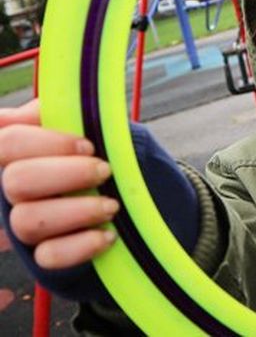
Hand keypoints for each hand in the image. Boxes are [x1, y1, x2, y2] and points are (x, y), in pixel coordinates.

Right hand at [0, 99, 117, 268]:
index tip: (89, 145)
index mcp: (21, 154)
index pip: (7, 141)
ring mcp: (25, 226)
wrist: (133, 201)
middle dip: (67, 174)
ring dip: (77, 210)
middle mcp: (13, 190)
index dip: (47, 142)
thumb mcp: (94, 128)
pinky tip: (108, 234)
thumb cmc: (106, 157)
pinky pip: (48, 256)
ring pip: (26, 221)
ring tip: (112, 205)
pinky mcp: (44, 258)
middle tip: (104, 171)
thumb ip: (66, 113)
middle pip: (16, 180)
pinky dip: (81, 245)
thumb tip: (44, 106)